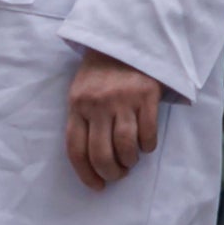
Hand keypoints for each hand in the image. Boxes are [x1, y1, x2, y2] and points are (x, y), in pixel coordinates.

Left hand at [65, 61, 171, 187]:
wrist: (125, 38)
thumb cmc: (101, 72)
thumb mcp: (81, 92)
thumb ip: (82, 120)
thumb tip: (92, 161)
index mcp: (77, 104)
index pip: (76, 149)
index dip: (86, 174)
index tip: (96, 186)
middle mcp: (98, 104)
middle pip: (101, 154)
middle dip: (111, 173)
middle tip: (118, 176)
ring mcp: (123, 99)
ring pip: (125, 146)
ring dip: (130, 161)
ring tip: (131, 160)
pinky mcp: (146, 95)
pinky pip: (147, 133)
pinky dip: (147, 146)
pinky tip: (145, 145)